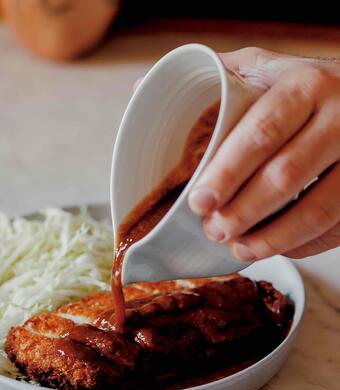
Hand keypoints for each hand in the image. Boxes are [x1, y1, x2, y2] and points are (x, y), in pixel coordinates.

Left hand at [188, 47, 339, 260]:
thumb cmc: (299, 90)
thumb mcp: (262, 70)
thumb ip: (214, 78)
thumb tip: (141, 89)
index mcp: (303, 86)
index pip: (260, 133)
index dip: (227, 173)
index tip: (198, 202)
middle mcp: (339, 117)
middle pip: (285, 175)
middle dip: (242, 212)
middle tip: (212, 230)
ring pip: (316, 210)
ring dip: (271, 238)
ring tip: (238, 248)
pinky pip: (334, 226)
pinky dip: (301, 244)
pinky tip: (273, 248)